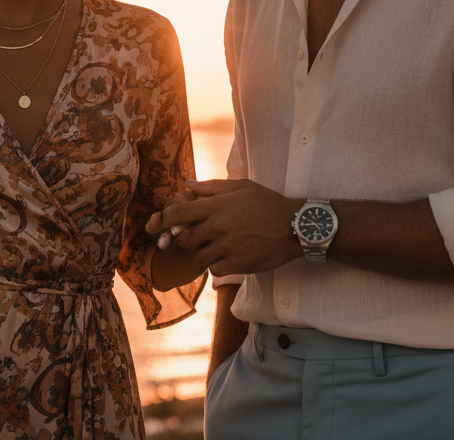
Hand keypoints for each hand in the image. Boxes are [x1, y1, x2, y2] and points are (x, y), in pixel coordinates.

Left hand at [155, 179, 303, 275]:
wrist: (295, 226)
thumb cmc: (267, 203)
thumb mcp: (241, 187)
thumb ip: (211, 187)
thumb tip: (187, 184)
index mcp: (216, 206)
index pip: (178, 213)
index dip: (164, 220)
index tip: (158, 225)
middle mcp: (218, 227)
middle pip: (184, 238)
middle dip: (186, 238)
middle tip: (197, 235)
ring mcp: (228, 247)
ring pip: (198, 256)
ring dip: (202, 252)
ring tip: (216, 245)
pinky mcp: (238, 264)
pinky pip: (214, 269)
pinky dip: (216, 264)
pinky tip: (227, 256)